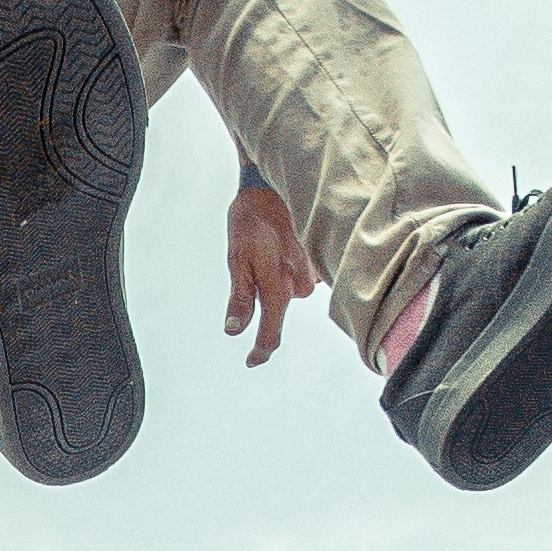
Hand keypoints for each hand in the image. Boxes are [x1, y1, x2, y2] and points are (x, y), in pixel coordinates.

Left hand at [221, 176, 317, 364]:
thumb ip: (240, 299)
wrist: (273, 188)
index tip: (251, 361)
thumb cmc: (251, 223)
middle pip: (278, 310)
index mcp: (279, 288)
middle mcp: (301, 286)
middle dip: (264, 296)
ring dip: (275, 278)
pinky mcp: (318, 262)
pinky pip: (298, 276)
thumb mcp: (237, 261)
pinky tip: (278, 246)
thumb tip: (234, 330)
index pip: (271, 334)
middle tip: (250, 261)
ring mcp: (313, 273)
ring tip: (263, 249)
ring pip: (288, 291)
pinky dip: (286, 267)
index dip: (260, 351)